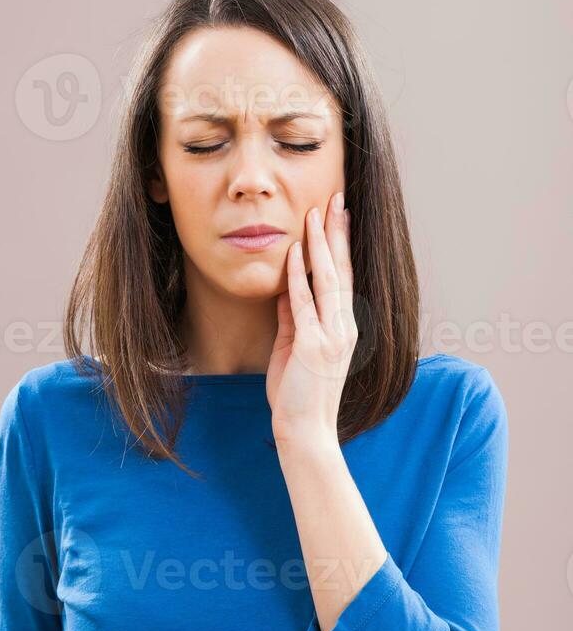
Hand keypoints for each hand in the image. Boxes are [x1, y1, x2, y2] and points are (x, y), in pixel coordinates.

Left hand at [267, 191, 357, 444]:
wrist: (306, 431)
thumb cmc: (299, 393)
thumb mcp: (295, 346)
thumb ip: (293, 316)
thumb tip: (286, 285)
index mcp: (342, 327)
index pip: (343, 276)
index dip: (340, 244)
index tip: (337, 215)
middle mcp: (343, 326)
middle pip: (342, 269)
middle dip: (336, 232)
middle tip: (334, 199)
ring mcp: (331, 335)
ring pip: (327, 279)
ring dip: (320, 244)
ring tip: (316, 213)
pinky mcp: (313, 346)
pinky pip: (303, 303)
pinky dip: (298, 276)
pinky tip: (294, 252)